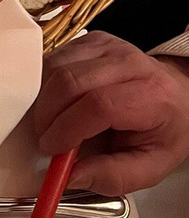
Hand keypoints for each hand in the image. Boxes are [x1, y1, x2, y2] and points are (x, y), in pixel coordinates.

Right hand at [34, 32, 188, 194]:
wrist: (175, 93)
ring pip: (55, 67)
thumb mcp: (151, 166)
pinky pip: (53, 58)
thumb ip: (114, 176)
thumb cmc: (162, 128)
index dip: (67, 128)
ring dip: (42, 98)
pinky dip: (44, 82)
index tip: (52, 149)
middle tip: (46, 137)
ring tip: (51, 120)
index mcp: (152, 95)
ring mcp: (108, 46)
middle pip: (70, 81)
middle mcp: (130, 63)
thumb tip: (70, 176)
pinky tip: (56, 100)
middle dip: (47, 114)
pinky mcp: (90, 40)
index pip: (99, 105)